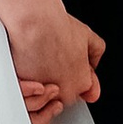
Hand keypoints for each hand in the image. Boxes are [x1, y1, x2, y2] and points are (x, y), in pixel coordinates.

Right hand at [8, 2, 102, 123]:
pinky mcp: (26, 92)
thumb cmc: (56, 27)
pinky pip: (28, 96)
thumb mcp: (88, 35)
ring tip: (39, 66)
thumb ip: (96, 52)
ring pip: (44, 100)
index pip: (81, 91)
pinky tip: (28, 67)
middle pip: (63, 97)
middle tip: (52, 62)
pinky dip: (27, 85)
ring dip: (42, 88)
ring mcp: (44, 95)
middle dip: (58, 84)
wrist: (34, 23)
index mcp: (82, 83)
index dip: (72, 76)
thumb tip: (94, 63)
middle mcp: (64, 93)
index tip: (65, 64)